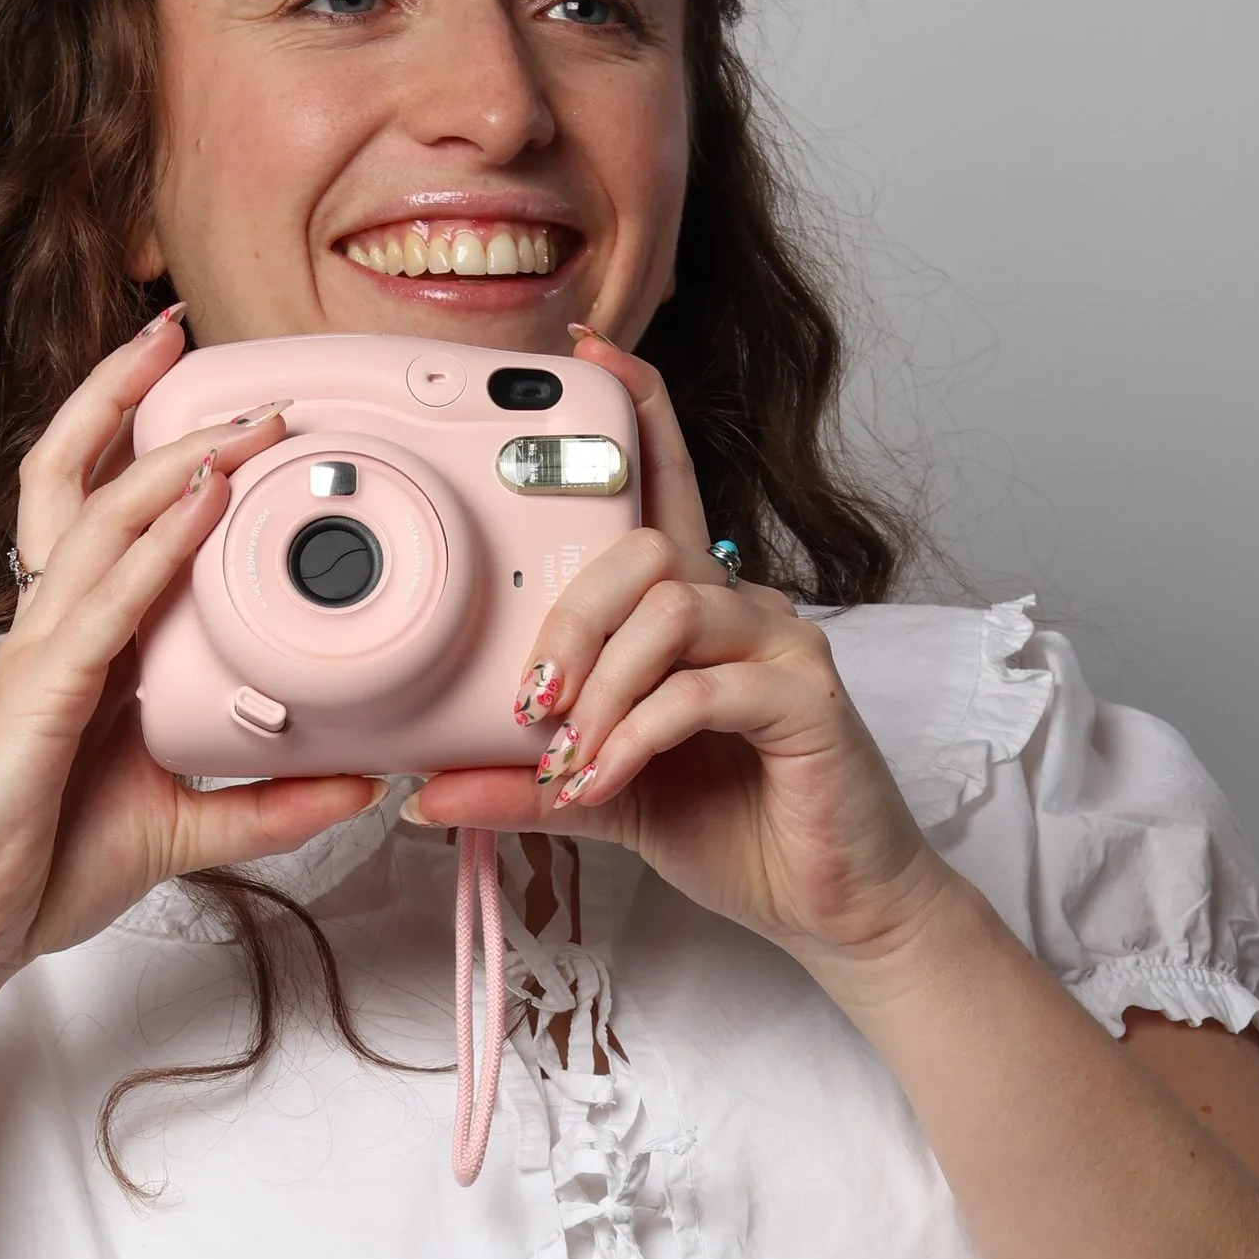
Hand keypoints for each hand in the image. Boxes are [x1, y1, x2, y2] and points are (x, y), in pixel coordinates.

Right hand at [0, 311, 381, 986]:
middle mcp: (51, 628)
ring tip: (232, 407)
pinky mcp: (38, 698)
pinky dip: (156, 546)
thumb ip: (269, 803)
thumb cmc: (40, 865)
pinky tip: (201, 505)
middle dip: (123, 395)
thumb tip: (359, 782)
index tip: (206, 390)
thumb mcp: (185, 828)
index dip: (140, 439)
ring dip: (166, 454)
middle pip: (74, 475)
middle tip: (180, 330)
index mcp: (78, 642)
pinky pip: (102, 603)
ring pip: (96, 520)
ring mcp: (39, 655)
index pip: (101, 509)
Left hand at [411, 335, 955, 986]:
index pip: (668, 489)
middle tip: (530, 705)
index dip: (637, 412)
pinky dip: (639, 734)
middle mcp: (746, 609)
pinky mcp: (809, 701)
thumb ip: (526, 785)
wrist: (831, 905)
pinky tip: (608, 778)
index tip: (587, 353)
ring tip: (570, 759)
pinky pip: (705, 688)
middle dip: (569, 622)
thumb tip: (427, 790)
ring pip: (674, 608)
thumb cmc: (734, 830)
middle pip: (645, 549)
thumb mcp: (606, 798)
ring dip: (602, 686)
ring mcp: (785, 647)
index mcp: (699, 614)